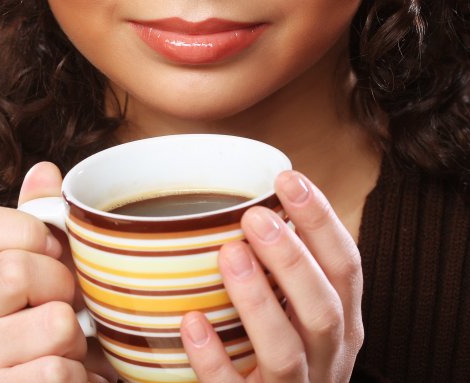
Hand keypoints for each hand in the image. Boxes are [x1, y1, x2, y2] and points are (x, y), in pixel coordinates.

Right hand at [0, 162, 109, 382]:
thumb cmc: (55, 323)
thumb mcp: (52, 268)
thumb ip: (44, 220)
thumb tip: (44, 171)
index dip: (24, 231)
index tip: (51, 252)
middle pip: (17, 270)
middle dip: (64, 288)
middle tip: (67, 308)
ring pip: (53, 325)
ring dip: (79, 340)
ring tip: (69, 349)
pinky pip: (57, 373)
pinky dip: (81, 377)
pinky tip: (70, 378)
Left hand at [180, 170, 363, 382]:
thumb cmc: (280, 356)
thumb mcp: (298, 317)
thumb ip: (287, 273)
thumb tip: (257, 200)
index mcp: (341, 325)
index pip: (346, 268)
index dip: (322, 221)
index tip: (289, 178)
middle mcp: (327, 359)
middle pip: (323, 309)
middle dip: (293, 260)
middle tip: (255, 216)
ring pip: (286, 352)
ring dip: (259, 301)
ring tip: (229, 254)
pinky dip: (214, 358)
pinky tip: (192, 322)